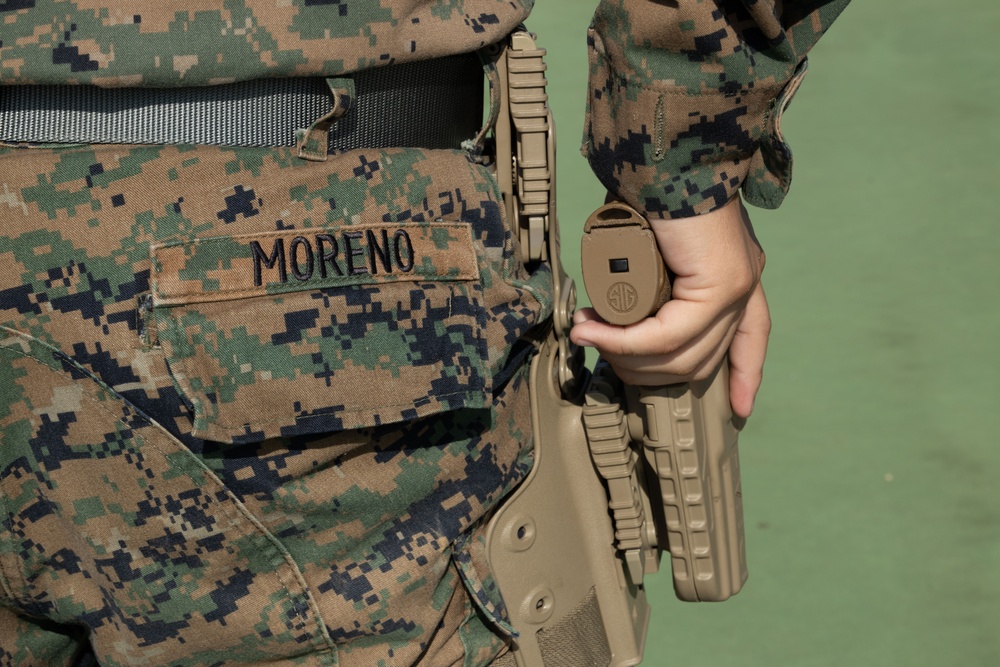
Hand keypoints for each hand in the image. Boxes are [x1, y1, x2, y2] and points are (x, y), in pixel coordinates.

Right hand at [569, 195, 768, 418]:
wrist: (663, 147)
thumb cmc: (647, 183)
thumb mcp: (648, 241)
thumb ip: (640, 276)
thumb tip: (604, 313)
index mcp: (735, 272)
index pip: (752, 338)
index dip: (744, 377)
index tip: (738, 411)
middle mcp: (744, 281)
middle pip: (702, 359)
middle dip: (644, 370)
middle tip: (599, 348)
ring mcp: (737, 284)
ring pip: (683, 356)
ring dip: (626, 356)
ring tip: (587, 334)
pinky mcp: (721, 283)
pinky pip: (668, 335)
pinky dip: (625, 340)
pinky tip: (594, 331)